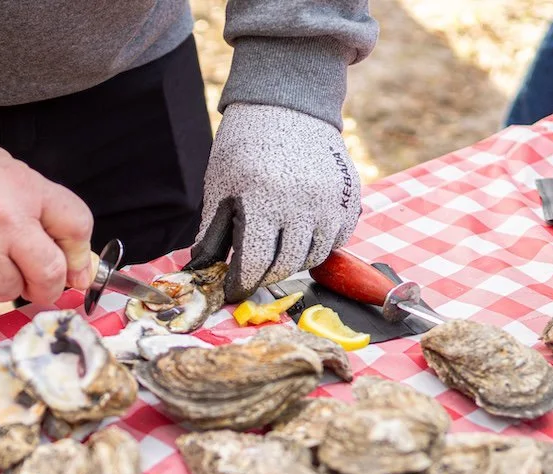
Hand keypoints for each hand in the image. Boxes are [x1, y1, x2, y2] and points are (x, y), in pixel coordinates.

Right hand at [0, 134, 94, 305]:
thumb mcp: (13, 175)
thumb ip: (49, 214)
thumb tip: (78, 268)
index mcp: (25, 193)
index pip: (76, 226)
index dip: (79, 253)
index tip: (73, 266)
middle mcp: (2, 223)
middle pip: (49, 274)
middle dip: (48, 284)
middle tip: (36, 280)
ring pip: (7, 292)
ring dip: (3, 283)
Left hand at [188, 104, 362, 302]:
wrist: (287, 103)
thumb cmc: (245, 145)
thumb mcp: (220, 185)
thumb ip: (213, 231)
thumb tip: (201, 268)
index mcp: (264, 199)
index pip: (257, 263)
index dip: (243, 283)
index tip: (234, 290)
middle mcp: (303, 202)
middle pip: (286, 265)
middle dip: (266, 276)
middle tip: (254, 273)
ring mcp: (331, 199)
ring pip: (315, 255)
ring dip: (294, 262)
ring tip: (277, 253)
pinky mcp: (351, 194)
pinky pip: (338, 237)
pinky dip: (320, 244)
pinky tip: (302, 234)